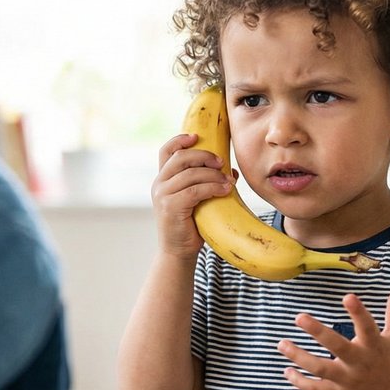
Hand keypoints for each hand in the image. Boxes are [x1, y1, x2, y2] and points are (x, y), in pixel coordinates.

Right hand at [150, 132, 231, 260]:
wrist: (179, 253)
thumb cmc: (191, 226)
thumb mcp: (198, 200)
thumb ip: (207, 183)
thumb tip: (231, 171)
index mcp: (163, 179)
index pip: (166, 151)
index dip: (180, 140)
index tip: (197, 137)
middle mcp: (159, 184)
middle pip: (180, 157)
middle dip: (204, 156)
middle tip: (221, 162)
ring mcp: (162, 195)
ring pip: (190, 174)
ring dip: (213, 175)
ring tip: (228, 182)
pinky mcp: (171, 207)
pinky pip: (195, 190)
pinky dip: (213, 187)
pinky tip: (226, 190)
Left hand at [277, 286, 389, 389]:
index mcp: (376, 345)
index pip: (367, 326)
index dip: (358, 312)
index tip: (347, 296)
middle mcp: (361, 363)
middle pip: (337, 346)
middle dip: (318, 332)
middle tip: (299, 317)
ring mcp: (349, 380)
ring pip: (321, 369)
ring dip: (299, 357)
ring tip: (282, 344)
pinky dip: (301, 383)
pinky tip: (287, 371)